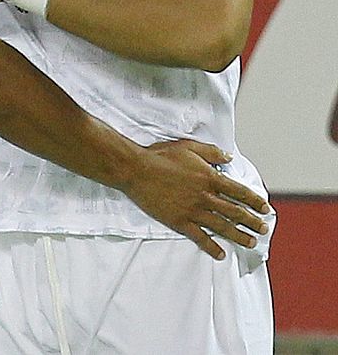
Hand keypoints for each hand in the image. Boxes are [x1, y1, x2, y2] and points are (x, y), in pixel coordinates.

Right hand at [119, 139, 270, 259]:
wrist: (136, 169)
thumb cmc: (160, 156)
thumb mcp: (188, 147)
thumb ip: (211, 152)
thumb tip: (228, 158)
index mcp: (209, 177)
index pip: (239, 192)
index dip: (255, 201)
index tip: (265, 208)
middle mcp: (205, 196)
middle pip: (235, 212)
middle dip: (252, 221)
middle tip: (263, 229)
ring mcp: (193, 211)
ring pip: (222, 226)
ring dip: (239, 236)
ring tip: (251, 242)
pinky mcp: (180, 221)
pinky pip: (200, 237)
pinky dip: (212, 246)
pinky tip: (221, 254)